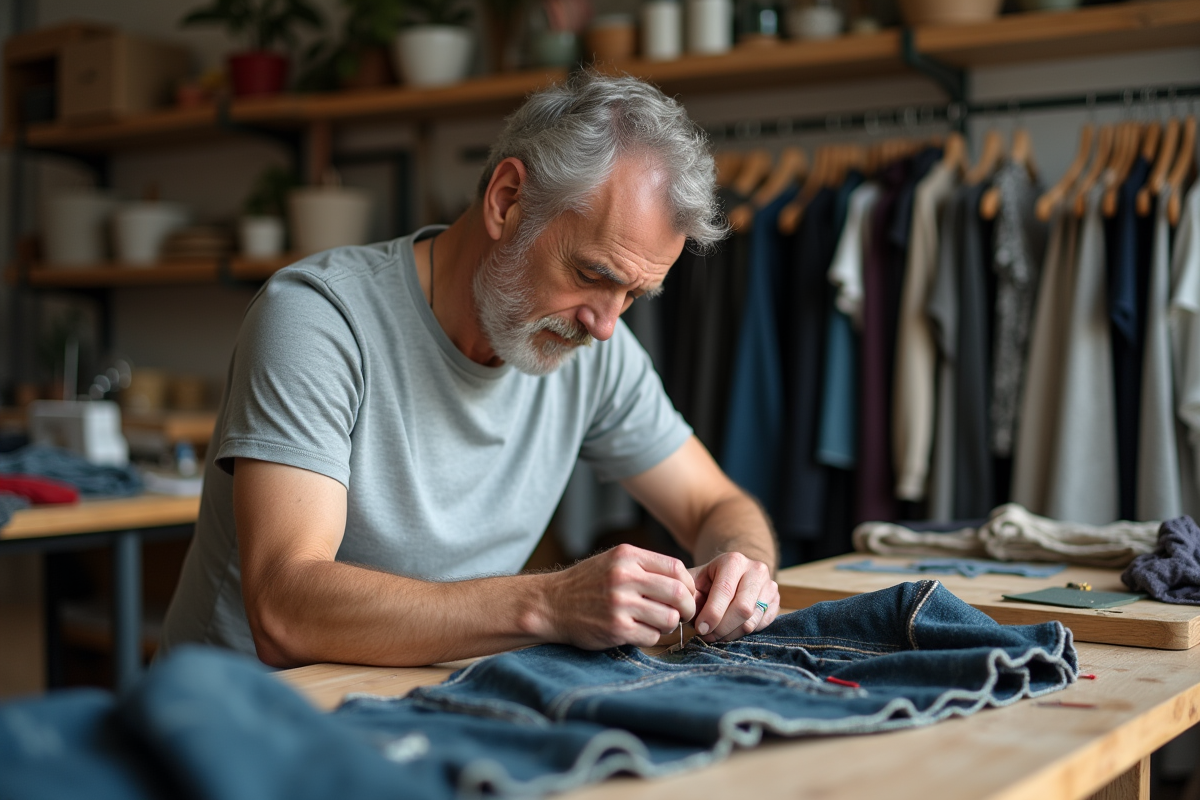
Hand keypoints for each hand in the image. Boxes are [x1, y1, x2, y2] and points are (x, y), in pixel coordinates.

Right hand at [541, 544, 697, 649]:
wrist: (551, 604)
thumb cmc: (587, 583)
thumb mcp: (613, 561)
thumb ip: (645, 566)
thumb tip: (684, 581)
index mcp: (627, 556)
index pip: (676, 568)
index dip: (688, 584)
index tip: (685, 595)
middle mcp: (624, 577)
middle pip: (678, 594)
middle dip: (688, 607)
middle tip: (684, 614)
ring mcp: (620, 604)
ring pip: (669, 618)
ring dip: (669, 624)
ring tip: (658, 623)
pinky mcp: (616, 629)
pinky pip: (652, 636)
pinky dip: (651, 636)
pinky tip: (639, 631)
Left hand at [689, 552, 778, 642]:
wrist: (735, 572)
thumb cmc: (710, 579)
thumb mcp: (695, 580)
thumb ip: (689, 594)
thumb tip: (688, 614)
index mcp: (733, 561)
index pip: (725, 591)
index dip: (712, 614)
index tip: (700, 628)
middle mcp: (756, 570)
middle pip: (742, 609)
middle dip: (722, 628)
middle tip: (708, 636)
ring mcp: (769, 585)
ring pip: (752, 620)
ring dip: (731, 634)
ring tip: (717, 634)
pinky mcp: (776, 600)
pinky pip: (762, 625)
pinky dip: (744, 633)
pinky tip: (731, 629)